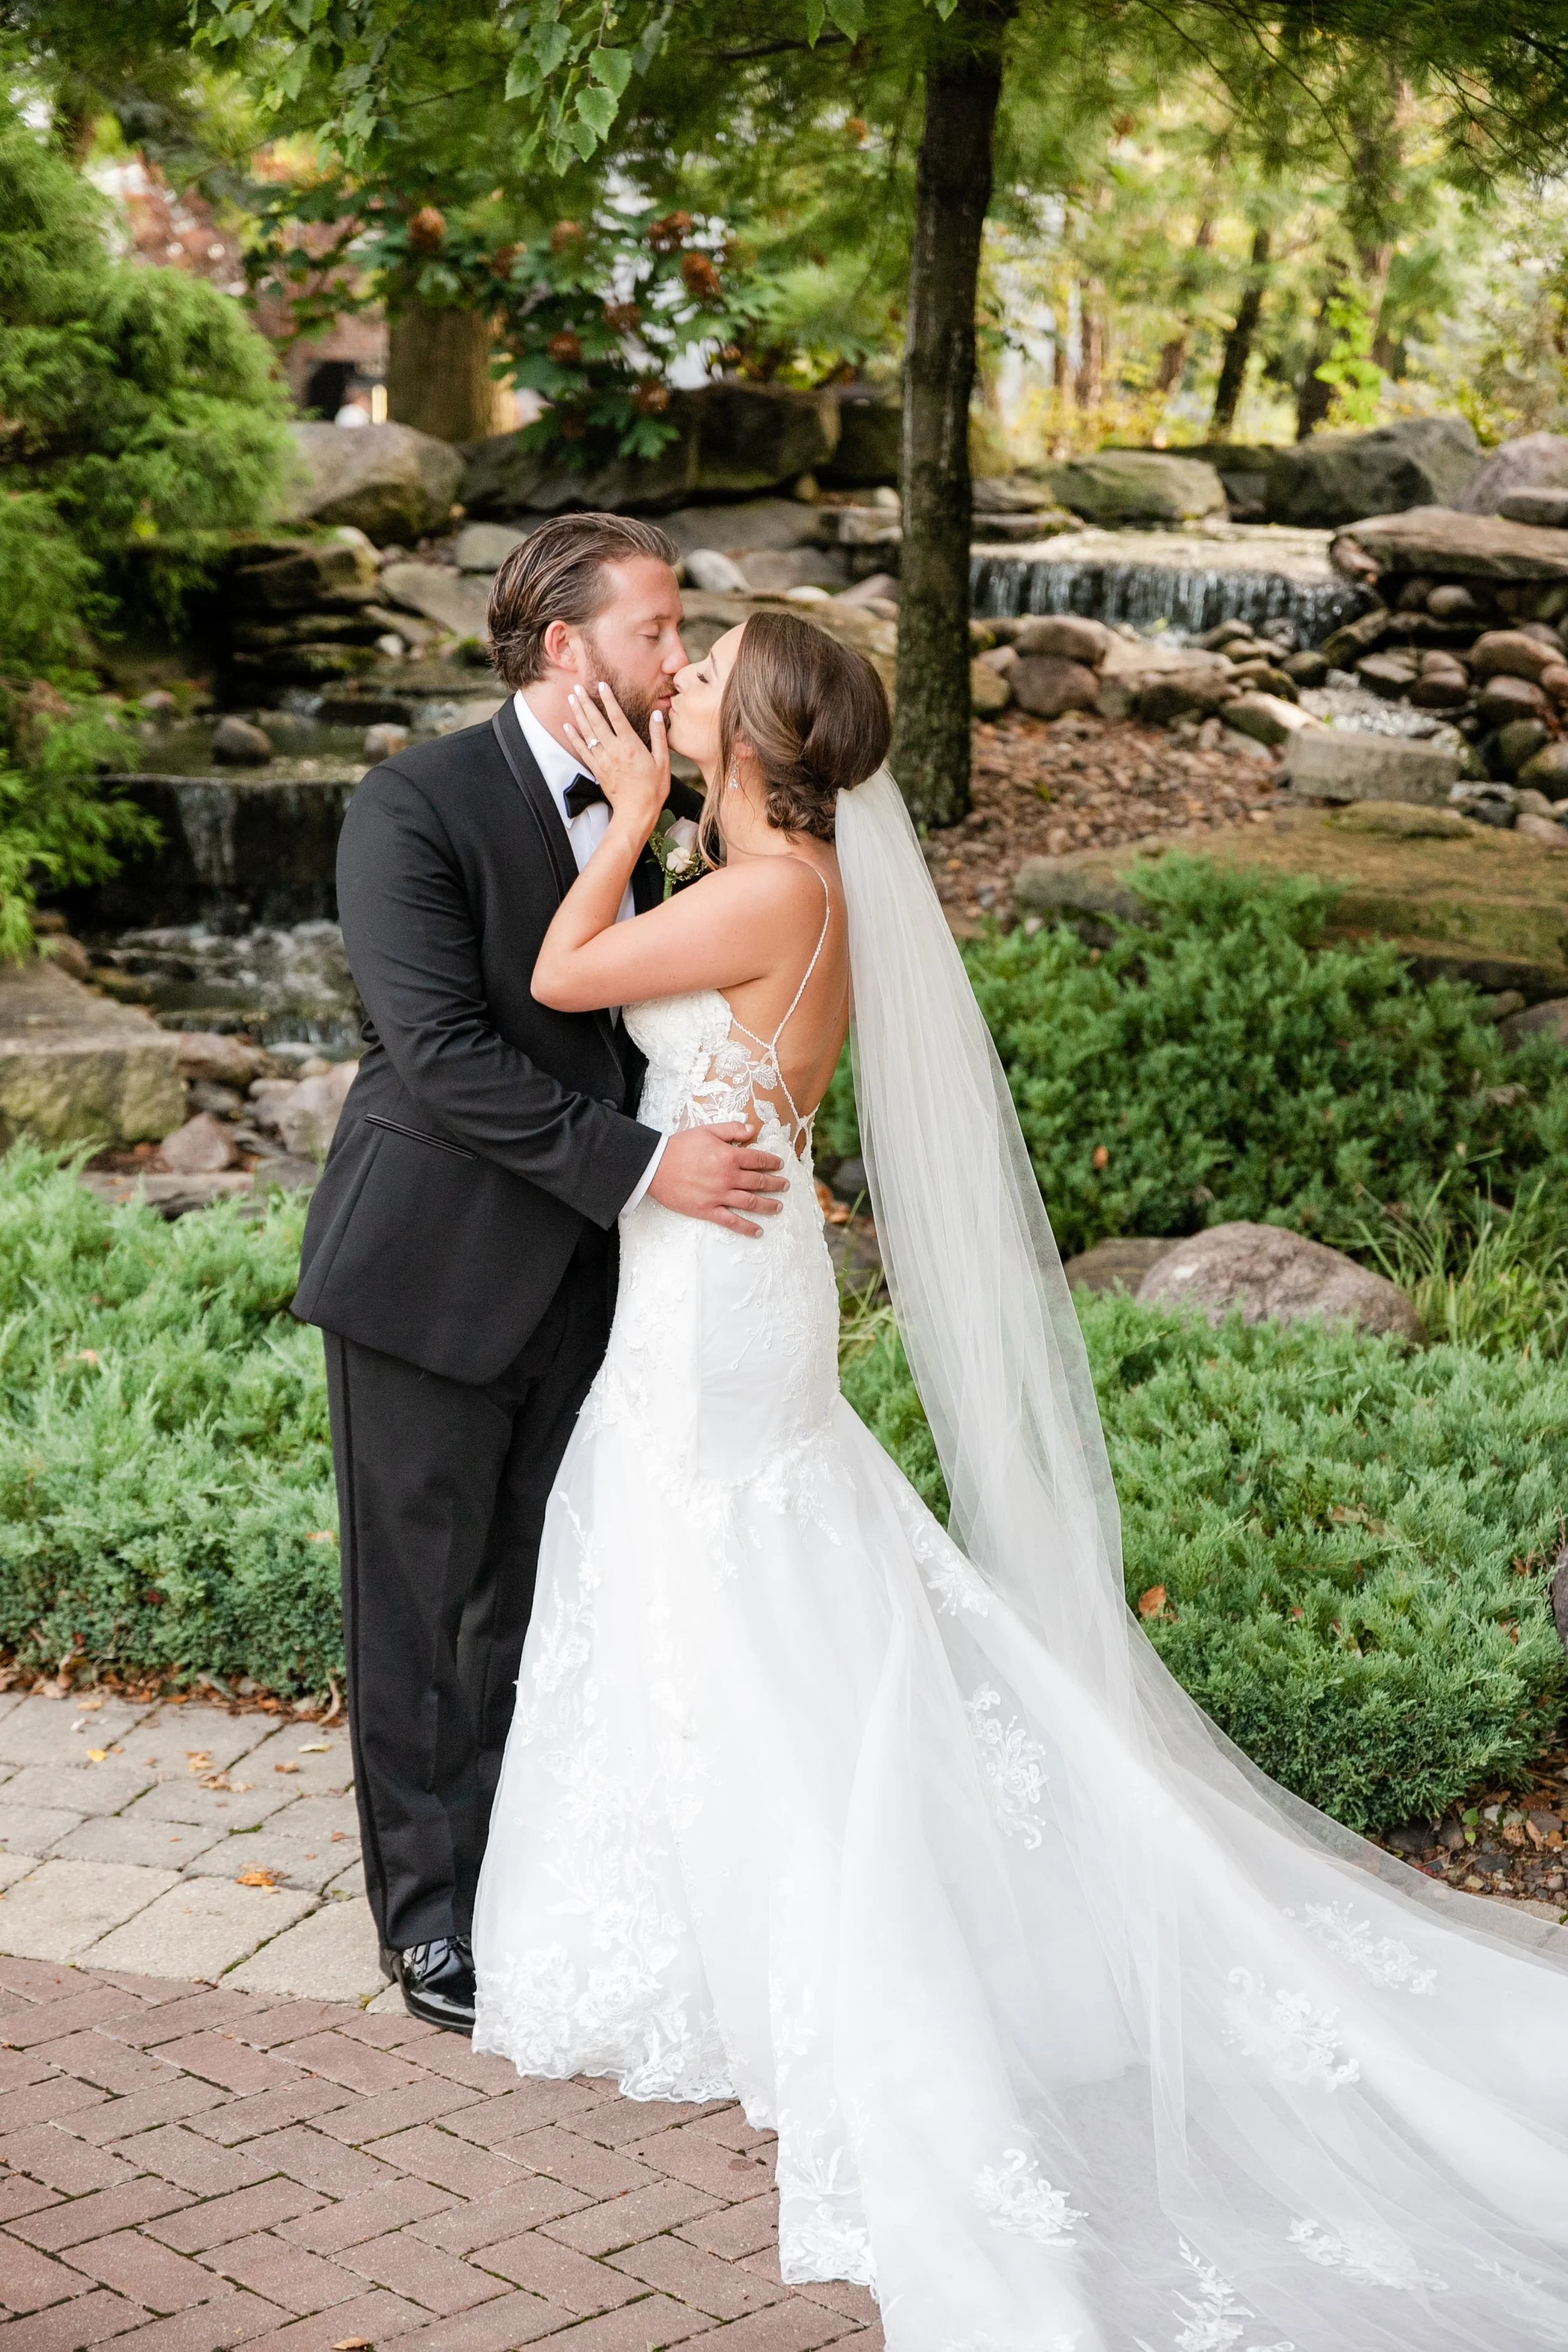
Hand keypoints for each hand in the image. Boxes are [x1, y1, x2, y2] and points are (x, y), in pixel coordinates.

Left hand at [563, 681, 668, 841]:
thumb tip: (656, 715)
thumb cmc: (653, 789)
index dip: (608, 700)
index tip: (601, 685)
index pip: (617, 717)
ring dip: (578, 714)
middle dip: (586, 703)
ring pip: (587, 733)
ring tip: (571, 698)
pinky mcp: (597, 770)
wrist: (636, 813)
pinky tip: (568, 726)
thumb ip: (658, 737)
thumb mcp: (663, 762)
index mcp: (631, 746)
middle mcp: (614, 750)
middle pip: (597, 722)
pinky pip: (582, 750)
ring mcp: (603, 760)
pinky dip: (574, 737)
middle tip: (577, 687)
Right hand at [649, 1122, 786, 1235]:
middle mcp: (728, 1177)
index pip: (759, 1160)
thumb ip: (732, 1130)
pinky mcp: (707, 1210)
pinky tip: (758, 1231)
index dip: (772, 1162)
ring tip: (779, 1207)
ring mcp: (719, 1196)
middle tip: (785, 1186)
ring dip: (768, 1205)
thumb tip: (753, 1129)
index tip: (780, 1165)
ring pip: (750, 1202)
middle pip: (759, 1182)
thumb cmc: (679, 1146)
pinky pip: (731, 1221)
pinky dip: (746, 1227)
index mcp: (729, 1156)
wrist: (654, 1166)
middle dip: (775, 1184)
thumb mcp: (707, 1130)